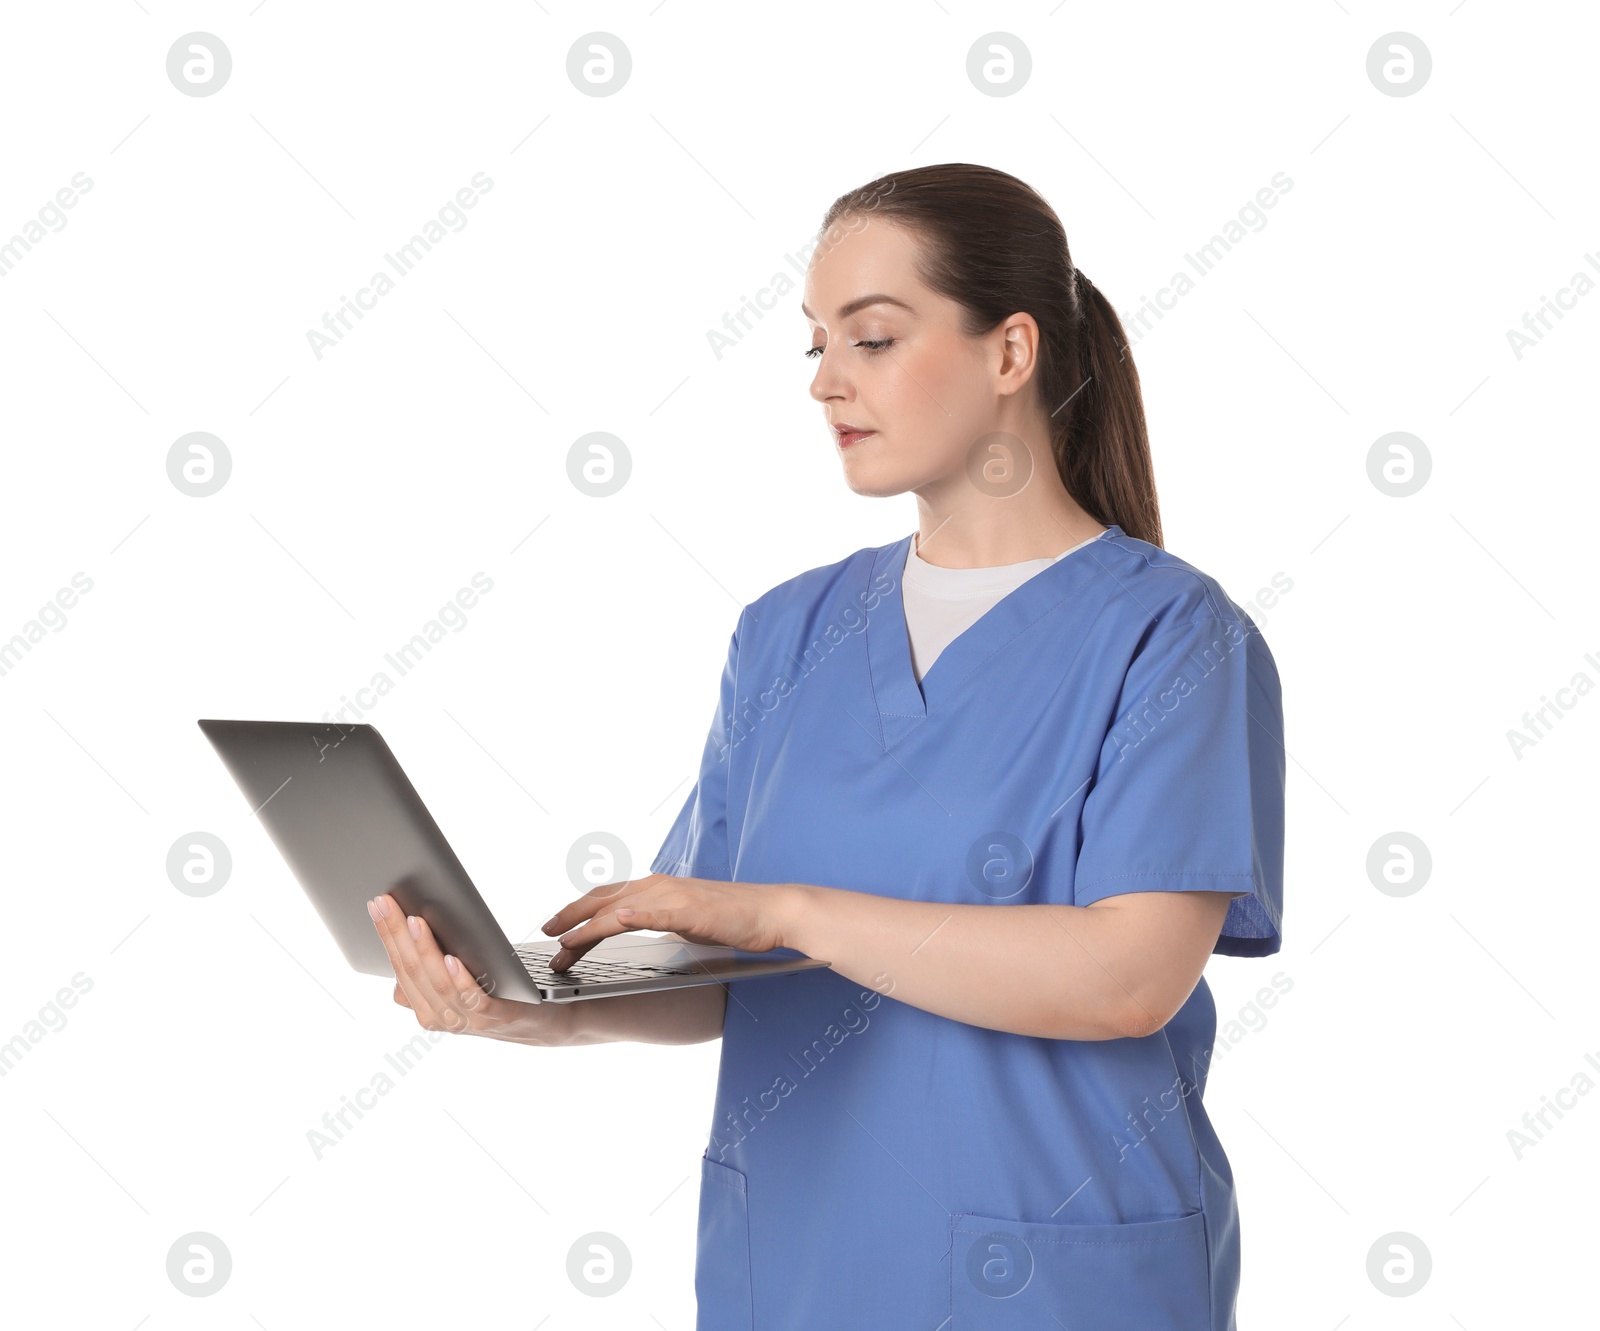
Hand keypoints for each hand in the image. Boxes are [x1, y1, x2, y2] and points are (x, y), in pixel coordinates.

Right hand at [367, 893, 570, 1044]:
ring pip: (438, 985)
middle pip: (414, 974)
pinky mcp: (501, 1017)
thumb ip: (432, 966)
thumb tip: (404, 932)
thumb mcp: (460, 977)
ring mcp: (471, 1021)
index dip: (387, 937)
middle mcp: (444, 1018)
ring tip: (416, 923)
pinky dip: (460, 981)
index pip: (400, 969)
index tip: (377, 904)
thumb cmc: (502, 991)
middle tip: (387, 903)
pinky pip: (473, 1001)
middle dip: (396, 937)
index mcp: (430, 1008)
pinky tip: (452, 959)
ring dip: (425, 952)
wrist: (552, 1020)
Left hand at [539, 873, 801, 970]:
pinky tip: (613, 922)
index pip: (606, 898)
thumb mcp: (685, 919)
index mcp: (657, 889)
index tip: (555, 929)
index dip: (577, 912)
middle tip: (545, 936)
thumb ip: (659, 921)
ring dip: (587, 928)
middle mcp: (658, 887)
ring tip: (564, 944)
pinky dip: (630, 916)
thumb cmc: (733, 917)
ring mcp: (673, 897)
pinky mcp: (690, 911)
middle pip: (602, 900)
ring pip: (618, 909)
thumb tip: (637, 929)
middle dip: (569, 918)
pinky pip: (653, 914)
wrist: (770, 911)